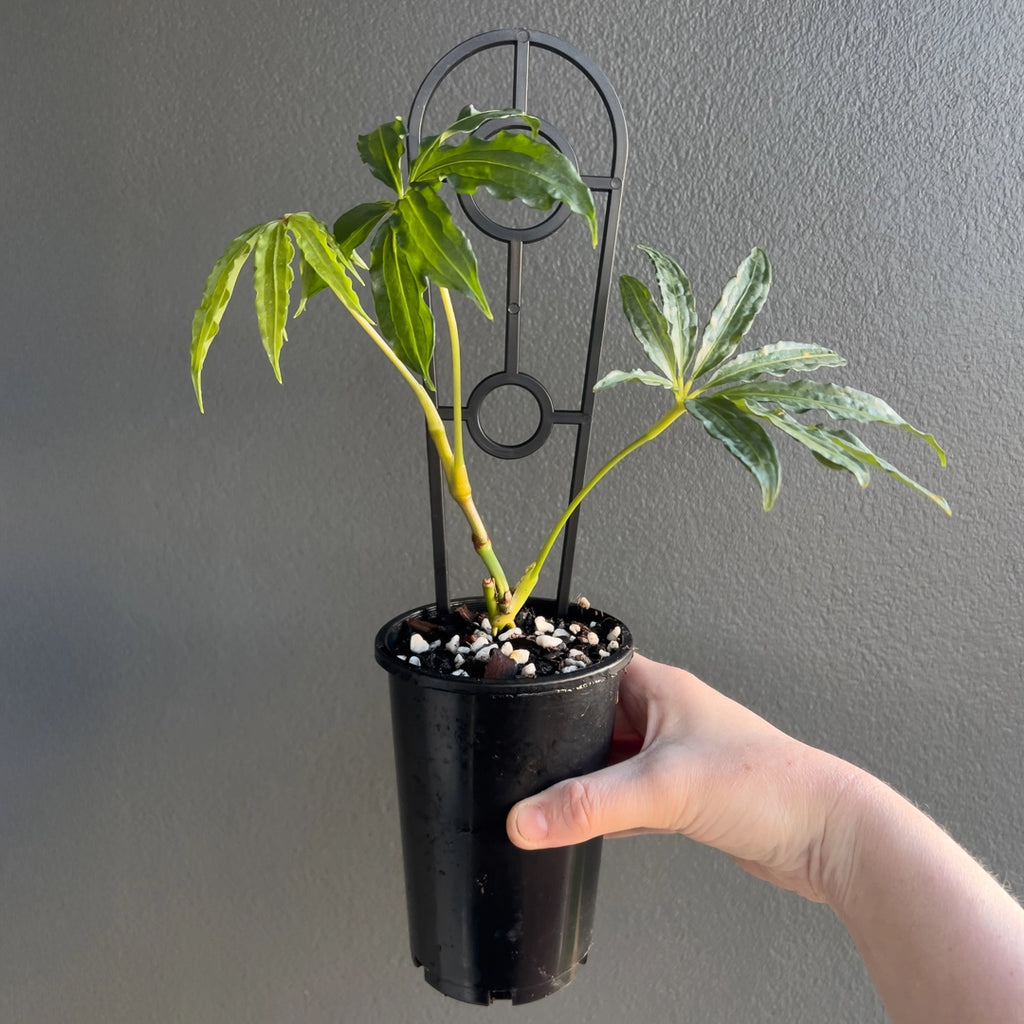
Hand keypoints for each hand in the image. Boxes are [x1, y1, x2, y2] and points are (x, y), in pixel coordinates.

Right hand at [507, 653, 861, 902]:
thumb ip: (588, 805)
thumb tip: (526, 819)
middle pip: (593, 718)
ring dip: (587, 779)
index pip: (591, 667)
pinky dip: (609, 810)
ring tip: (554, 796)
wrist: (824, 837)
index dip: (553, 680)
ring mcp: (674, 757)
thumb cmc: (767, 785)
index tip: (514, 698)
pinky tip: (592, 827)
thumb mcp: (663, 788)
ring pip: (610, 761)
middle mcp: (666, 716)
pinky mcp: (684, 796)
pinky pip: (629, 796)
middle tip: (527, 758)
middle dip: (563, 739)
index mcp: (660, 688)